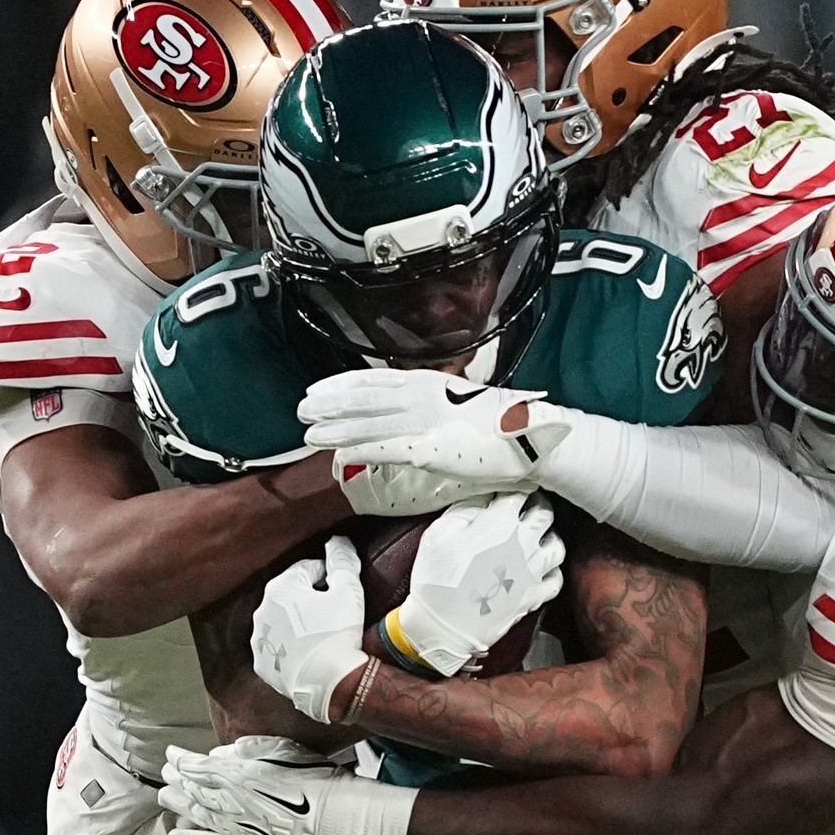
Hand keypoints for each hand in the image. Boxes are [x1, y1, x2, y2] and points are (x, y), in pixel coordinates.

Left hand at [160, 737, 340, 834]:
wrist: (335, 815)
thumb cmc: (315, 776)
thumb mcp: (283, 749)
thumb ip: (250, 748)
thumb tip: (222, 754)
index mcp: (238, 774)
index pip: (198, 766)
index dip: (181, 760)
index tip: (171, 753)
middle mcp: (230, 802)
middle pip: (194, 790)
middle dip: (178, 779)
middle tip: (167, 772)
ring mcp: (236, 827)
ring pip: (197, 815)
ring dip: (178, 804)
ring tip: (165, 797)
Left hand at [252, 537, 368, 722]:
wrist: (329, 682)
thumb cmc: (338, 633)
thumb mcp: (348, 590)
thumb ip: (342, 560)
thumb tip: (338, 541)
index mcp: (281, 587)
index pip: (308, 569)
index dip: (329, 578)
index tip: (341, 592)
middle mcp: (263, 610)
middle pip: (293, 595)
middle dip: (311, 600)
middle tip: (334, 614)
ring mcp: (260, 639)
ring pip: (282, 621)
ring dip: (298, 623)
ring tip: (321, 635)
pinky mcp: (263, 663)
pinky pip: (278, 647)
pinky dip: (290, 647)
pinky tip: (308, 653)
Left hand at [300, 370, 572, 513]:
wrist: (534, 439)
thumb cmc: (500, 427)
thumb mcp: (458, 410)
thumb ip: (431, 410)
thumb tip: (408, 415)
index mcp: (430, 384)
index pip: (376, 380)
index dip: (343, 384)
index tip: (317, 387)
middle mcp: (424, 397)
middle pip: (365, 398)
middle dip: (330, 403)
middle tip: (300, 408)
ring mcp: (427, 422)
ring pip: (369, 422)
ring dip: (336, 427)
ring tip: (308, 431)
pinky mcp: (431, 448)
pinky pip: (387, 447)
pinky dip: (360, 449)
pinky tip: (338, 454)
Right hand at [392, 492, 565, 675]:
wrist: (443, 626)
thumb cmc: (437, 578)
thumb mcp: (439, 533)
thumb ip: (466, 508)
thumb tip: (484, 497)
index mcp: (501, 523)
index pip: (520, 492)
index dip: (516, 485)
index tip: (511, 487)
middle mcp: (524, 543)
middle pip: (545, 513)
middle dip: (536, 504)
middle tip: (526, 505)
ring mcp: (533, 571)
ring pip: (557, 544)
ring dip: (548, 536)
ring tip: (536, 536)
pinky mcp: (534, 596)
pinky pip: (556, 578)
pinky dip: (552, 570)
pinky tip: (541, 568)